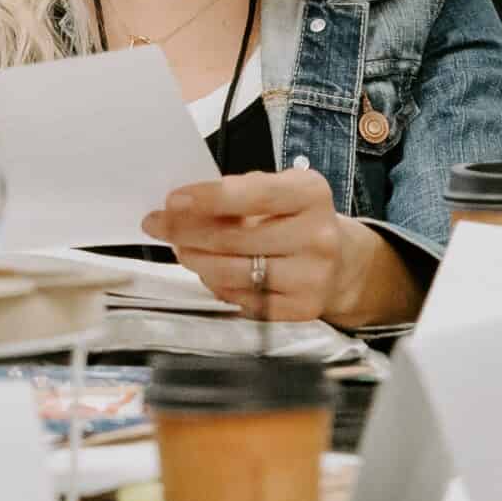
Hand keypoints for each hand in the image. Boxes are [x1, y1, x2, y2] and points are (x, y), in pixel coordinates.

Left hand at [142, 168, 353, 323]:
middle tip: (158, 225)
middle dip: (186, 232)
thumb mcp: (279, 190)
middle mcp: (317, 236)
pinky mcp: (302, 310)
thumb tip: (182, 208)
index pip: (252, 196)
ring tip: (181, 249)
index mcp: (311, 194)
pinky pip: (242, 299)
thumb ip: (238, 194)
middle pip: (234, 239)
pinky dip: (217, 285)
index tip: (172, 201)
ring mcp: (311, 277)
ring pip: (232, 273)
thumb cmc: (297, 218)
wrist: (344, 263)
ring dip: (195, 260)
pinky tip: (211, 271)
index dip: (208, 199)